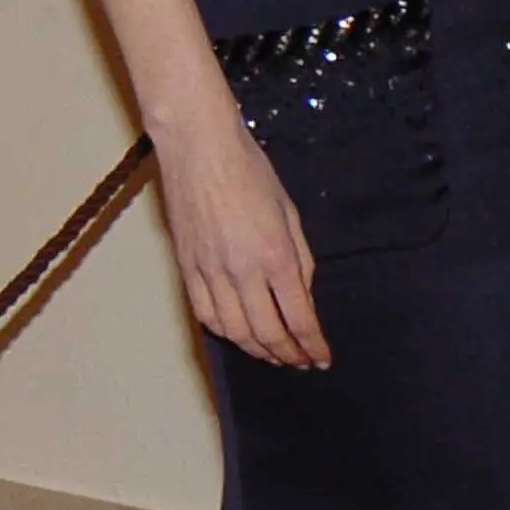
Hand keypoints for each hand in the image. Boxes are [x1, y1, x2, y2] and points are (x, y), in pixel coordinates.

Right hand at [156, 100, 328, 369]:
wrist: (199, 147)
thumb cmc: (250, 170)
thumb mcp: (289, 212)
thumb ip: (300, 259)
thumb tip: (302, 296)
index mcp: (275, 255)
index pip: (299, 317)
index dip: (312, 345)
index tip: (322, 358)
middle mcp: (242, 270)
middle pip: (267, 333)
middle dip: (288, 355)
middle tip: (302, 362)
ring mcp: (210, 271)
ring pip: (234, 331)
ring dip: (257, 350)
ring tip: (274, 355)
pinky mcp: (186, 267)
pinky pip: (205, 313)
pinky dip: (224, 332)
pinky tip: (238, 334)